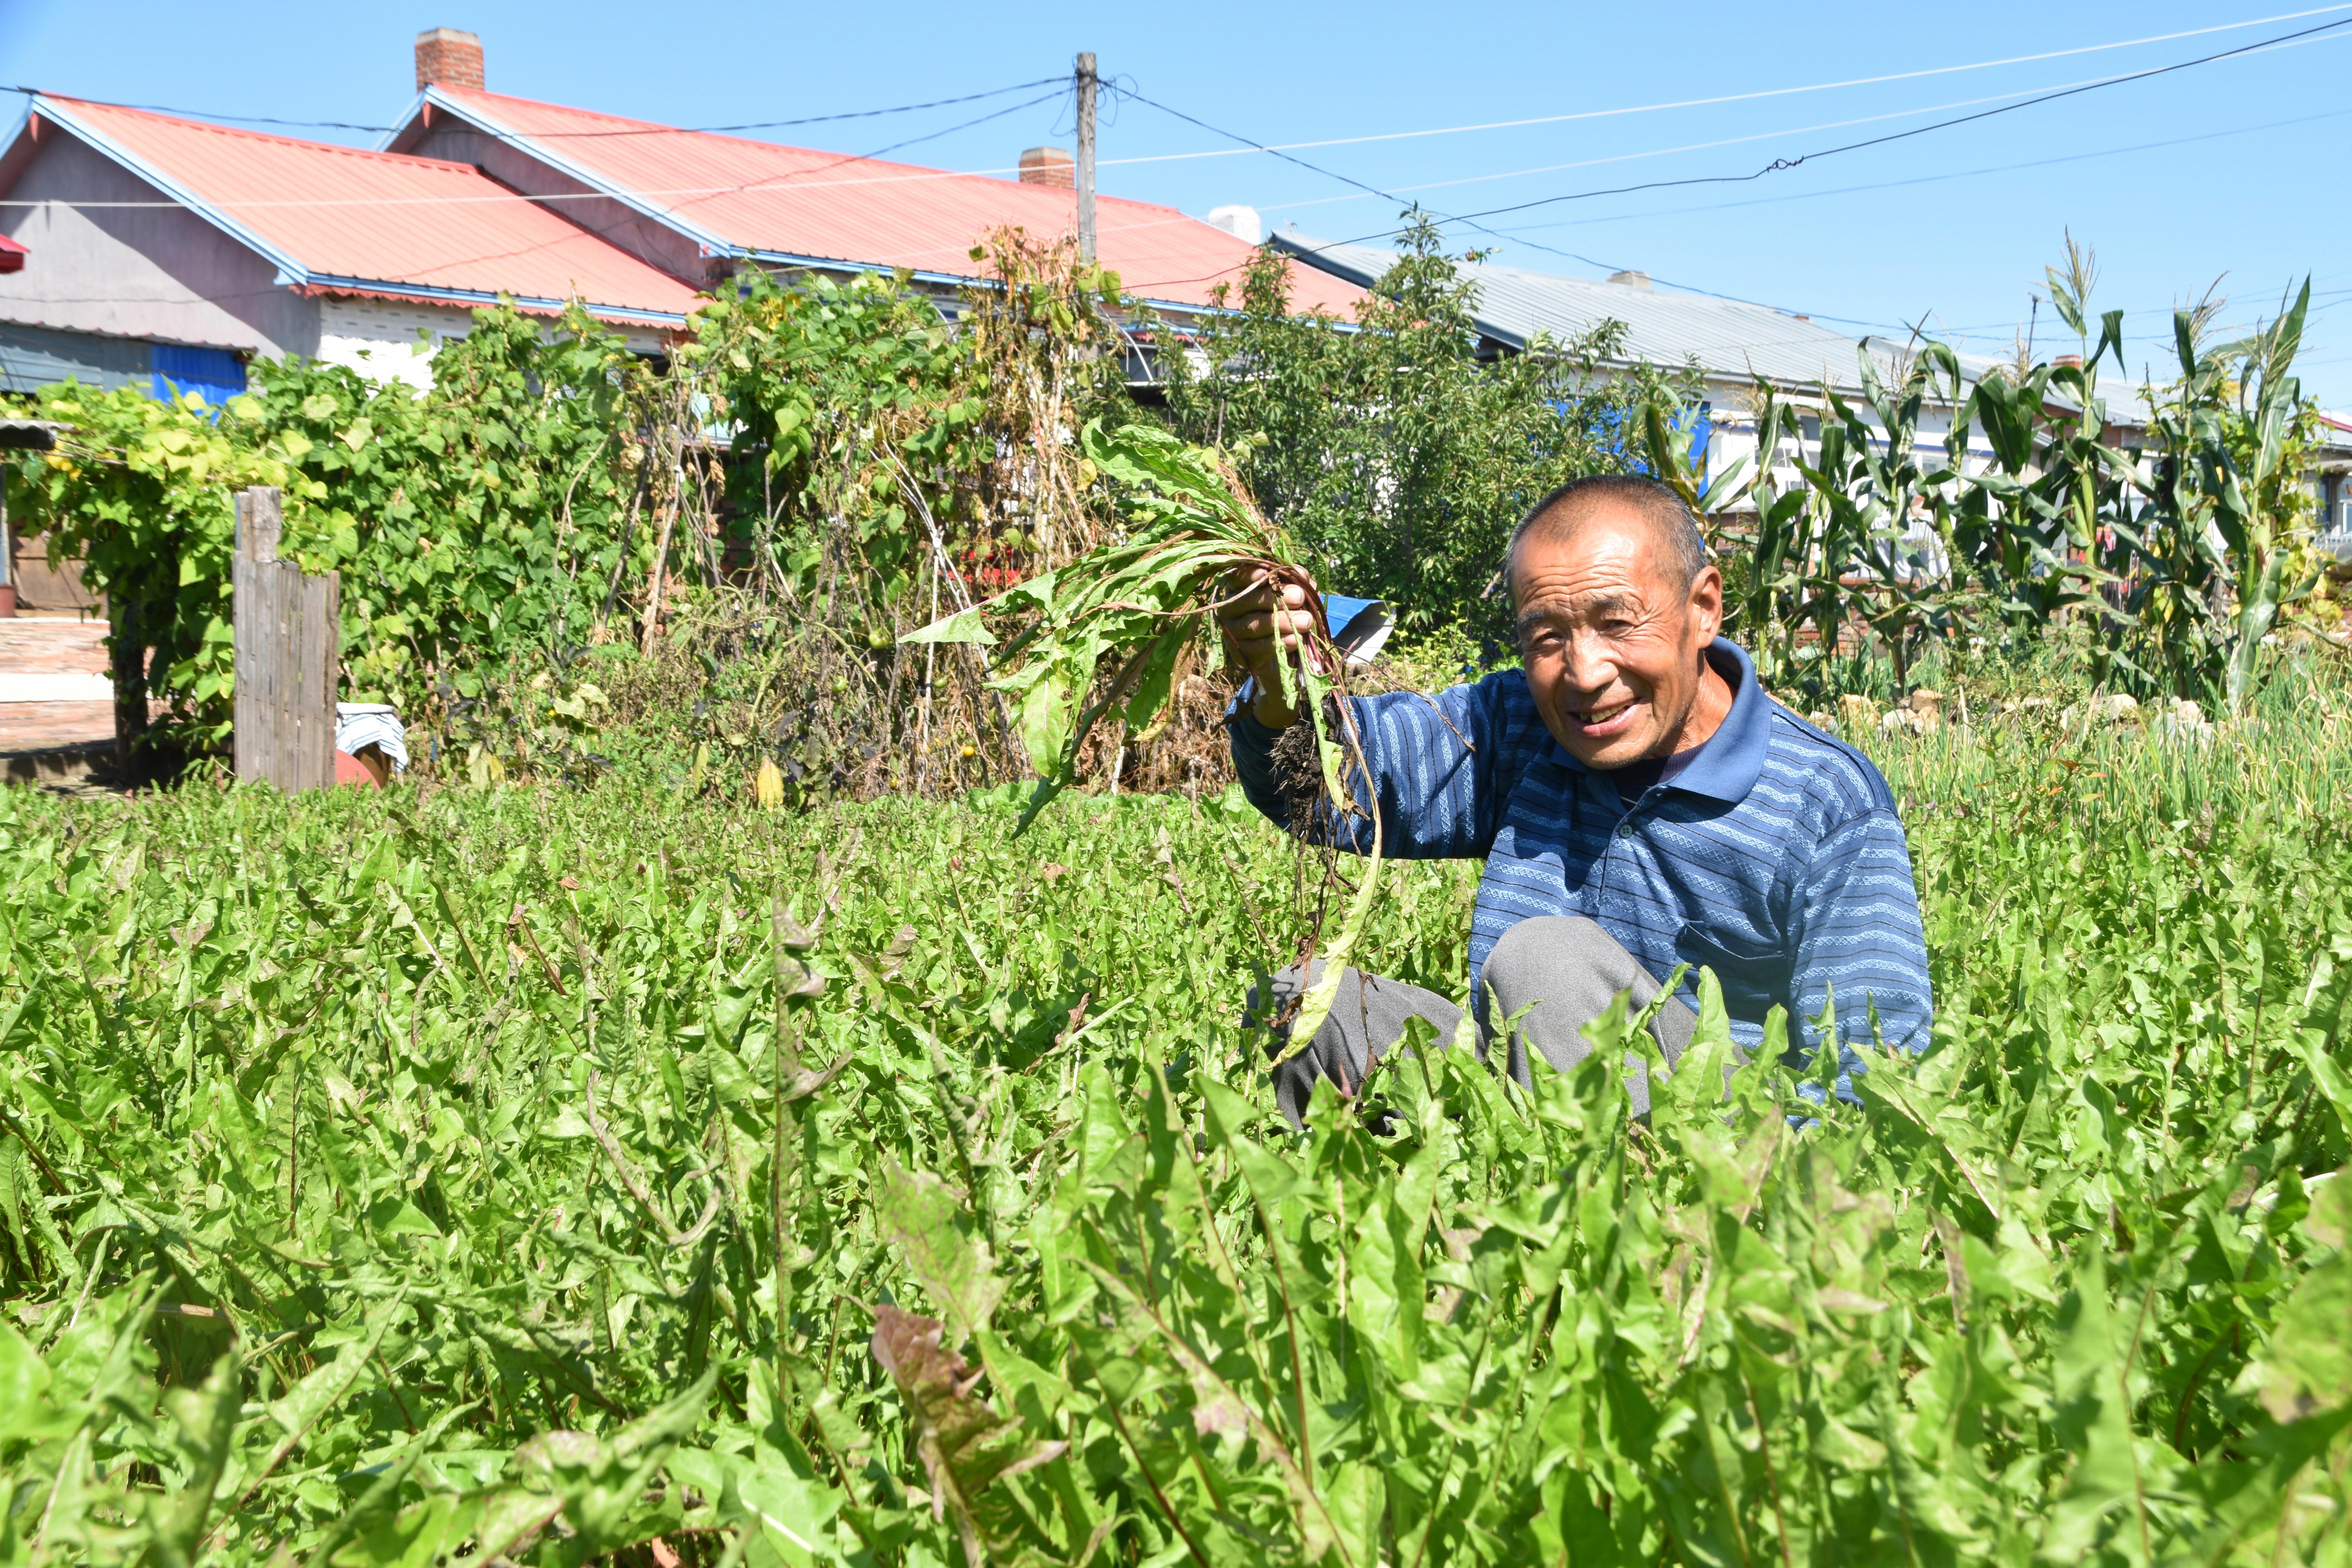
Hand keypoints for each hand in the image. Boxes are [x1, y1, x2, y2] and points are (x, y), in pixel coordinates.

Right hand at [1215, 564, 1317, 728]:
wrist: (1279, 655)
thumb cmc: (1283, 614)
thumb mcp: (1291, 596)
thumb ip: (1295, 583)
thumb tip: (1302, 575)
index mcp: (1237, 589)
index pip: (1238, 577)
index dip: (1250, 575)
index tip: (1267, 574)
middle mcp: (1228, 610)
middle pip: (1247, 600)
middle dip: (1274, 597)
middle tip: (1299, 596)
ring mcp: (1232, 633)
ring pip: (1255, 625)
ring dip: (1283, 621)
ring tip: (1307, 620)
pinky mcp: (1241, 655)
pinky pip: (1261, 648)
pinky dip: (1281, 643)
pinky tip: (1297, 639)